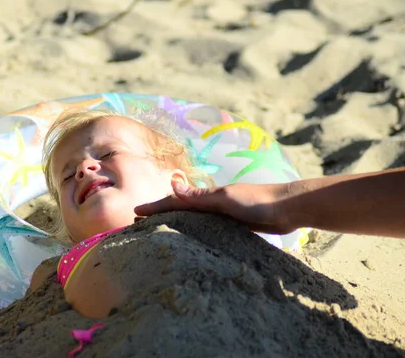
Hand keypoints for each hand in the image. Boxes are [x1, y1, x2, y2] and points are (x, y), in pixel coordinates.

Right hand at [135, 182, 297, 235]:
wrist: (288, 208)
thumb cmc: (257, 200)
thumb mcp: (225, 197)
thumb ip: (199, 195)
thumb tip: (171, 185)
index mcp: (207, 196)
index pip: (175, 201)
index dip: (156, 206)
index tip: (136, 212)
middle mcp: (212, 204)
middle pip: (181, 209)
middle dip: (162, 214)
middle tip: (142, 223)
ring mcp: (222, 215)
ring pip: (193, 219)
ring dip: (177, 223)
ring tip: (160, 231)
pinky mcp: (234, 226)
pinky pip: (207, 228)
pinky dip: (195, 230)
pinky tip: (193, 238)